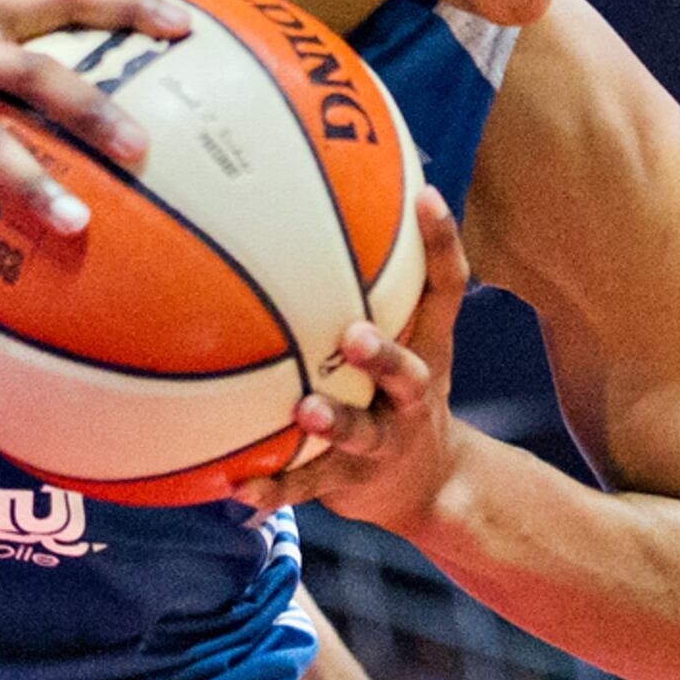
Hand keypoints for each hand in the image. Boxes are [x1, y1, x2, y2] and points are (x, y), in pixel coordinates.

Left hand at [236, 190, 471, 532]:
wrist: (431, 486)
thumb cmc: (398, 388)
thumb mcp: (406, 336)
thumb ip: (374, 280)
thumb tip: (316, 190)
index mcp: (427, 350)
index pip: (446, 290)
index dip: (441, 243)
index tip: (426, 196)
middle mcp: (412, 396)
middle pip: (410, 373)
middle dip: (384, 355)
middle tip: (354, 335)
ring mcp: (384, 442)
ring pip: (361, 434)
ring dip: (334, 422)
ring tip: (304, 413)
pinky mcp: (349, 481)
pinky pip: (306, 486)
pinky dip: (272, 489)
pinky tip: (234, 488)